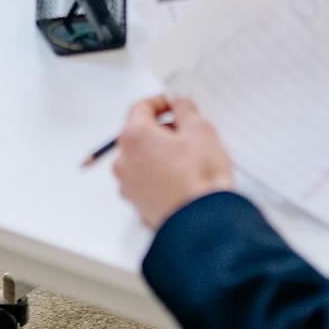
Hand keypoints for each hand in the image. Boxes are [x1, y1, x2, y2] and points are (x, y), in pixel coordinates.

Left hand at [112, 96, 235, 228]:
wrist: (204, 225)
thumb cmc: (202, 178)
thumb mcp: (200, 130)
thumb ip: (185, 108)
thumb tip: (178, 102)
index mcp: (135, 138)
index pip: (139, 108)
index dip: (159, 102)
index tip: (173, 105)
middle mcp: (124, 162)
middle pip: (139, 135)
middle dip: (162, 131)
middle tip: (187, 135)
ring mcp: (129, 187)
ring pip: (142, 160)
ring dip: (161, 155)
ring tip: (189, 162)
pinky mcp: (138, 207)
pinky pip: (147, 183)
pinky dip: (161, 177)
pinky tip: (183, 182)